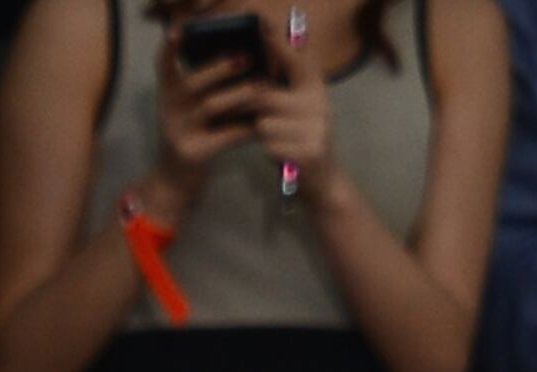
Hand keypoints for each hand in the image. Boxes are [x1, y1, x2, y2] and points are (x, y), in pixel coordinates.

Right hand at [152, 27, 264, 180]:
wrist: (175, 181)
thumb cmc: (192, 135)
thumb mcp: (188, 108)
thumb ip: (205, 86)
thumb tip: (243, 58)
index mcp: (169, 94)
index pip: (164, 65)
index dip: (170, 48)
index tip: (179, 32)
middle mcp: (169, 110)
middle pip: (193, 82)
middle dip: (221, 67)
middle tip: (246, 57)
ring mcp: (178, 131)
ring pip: (210, 106)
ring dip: (240, 93)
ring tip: (262, 86)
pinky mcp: (193, 152)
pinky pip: (224, 135)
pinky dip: (245, 128)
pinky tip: (261, 124)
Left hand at [240, 22, 333, 192]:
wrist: (323, 179)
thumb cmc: (300, 139)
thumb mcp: (296, 108)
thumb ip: (281, 87)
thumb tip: (255, 64)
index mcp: (315, 86)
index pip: (295, 59)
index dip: (277, 45)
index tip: (261, 28)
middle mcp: (318, 101)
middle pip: (265, 95)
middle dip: (239, 103)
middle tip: (213, 107)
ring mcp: (316, 126)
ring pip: (264, 122)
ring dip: (258, 132)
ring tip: (268, 137)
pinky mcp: (309, 150)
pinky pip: (271, 145)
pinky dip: (268, 149)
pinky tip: (278, 154)